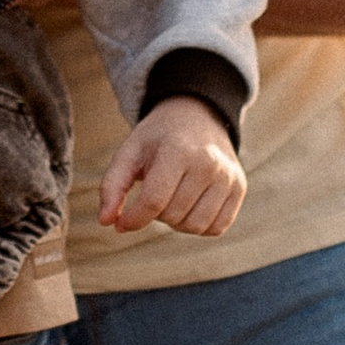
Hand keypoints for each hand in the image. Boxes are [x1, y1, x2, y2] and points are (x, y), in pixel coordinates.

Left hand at [97, 97, 246, 237]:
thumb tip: (105, 222)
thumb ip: (112, 186)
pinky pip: (216, 228)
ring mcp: (228, 176)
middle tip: (154, 193)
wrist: (197, 116)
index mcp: (178, 150)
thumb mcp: (129, 153)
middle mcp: (209, 162)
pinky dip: (199, 226)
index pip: (154, 201)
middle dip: (155, 214)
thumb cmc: (157, 139)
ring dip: (176, 223)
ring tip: (171, 200)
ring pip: (196, 226)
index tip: (121, 223)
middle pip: (173, 216)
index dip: (133, 219)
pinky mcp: (239, 188)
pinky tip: (190, 206)